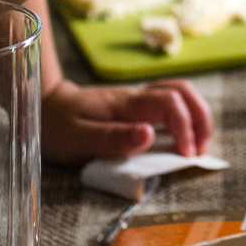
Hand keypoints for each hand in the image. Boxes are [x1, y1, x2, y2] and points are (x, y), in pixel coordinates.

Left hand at [40, 78, 215, 163]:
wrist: (44, 107)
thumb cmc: (58, 126)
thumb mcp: (78, 138)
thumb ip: (113, 138)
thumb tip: (149, 135)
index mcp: (125, 104)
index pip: (169, 103)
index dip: (184, 127)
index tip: (185, 155)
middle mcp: (136, 97)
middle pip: (183, 91)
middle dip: (200, 118)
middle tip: (200, 150)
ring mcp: (137, 99)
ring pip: (179, 92)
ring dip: (197, 115)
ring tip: (198, 145)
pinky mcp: (136, 107)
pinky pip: (170, 102)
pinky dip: (185, 116)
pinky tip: (183, 137)